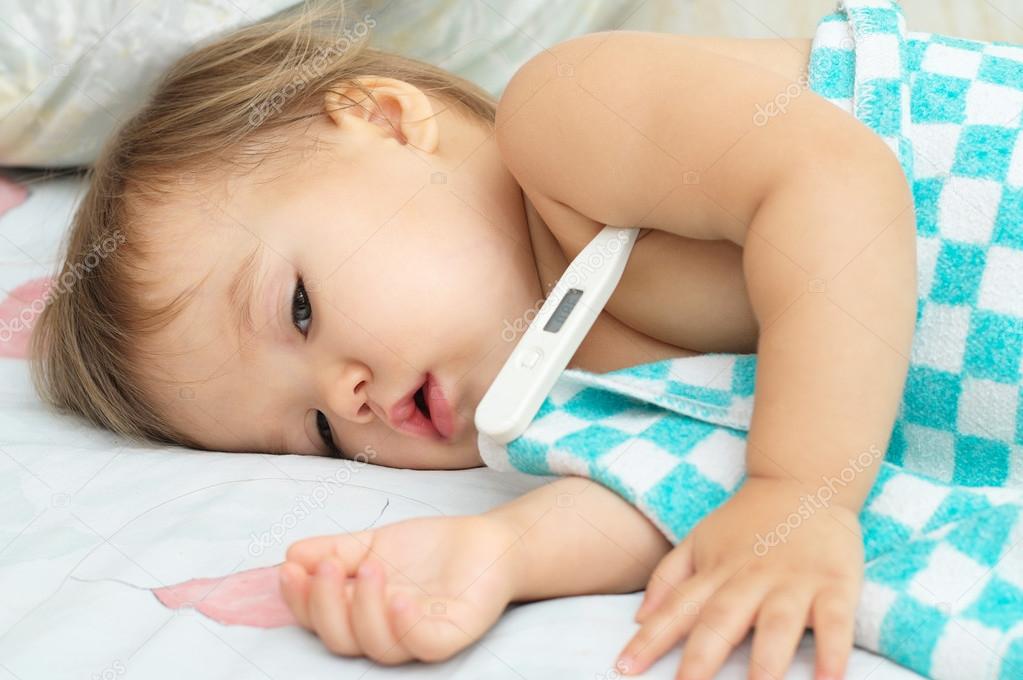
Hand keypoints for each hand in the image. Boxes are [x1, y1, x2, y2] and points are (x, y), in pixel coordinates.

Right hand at [279, 513, 522, 664]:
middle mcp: (387, 632)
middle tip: (330, 566)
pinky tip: (399, 598)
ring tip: (372, 567)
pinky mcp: (454, 634)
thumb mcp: (373, 544)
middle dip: (327, 605)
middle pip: (342, 641)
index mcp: (361, 614)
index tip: (290, 568)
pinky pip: (425, 644)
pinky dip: (407, 626)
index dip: (301, 600)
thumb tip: (291, 555)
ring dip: (365, 610)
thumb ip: (334, 550)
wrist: (487, 541)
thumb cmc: (428, 550)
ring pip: (379, 647)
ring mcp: (420, 635)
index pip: (319, 620)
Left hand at [616, 477, 863, 679]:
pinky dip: (834, 650)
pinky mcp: (835, 582)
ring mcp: (794, 581)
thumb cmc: (747, 521)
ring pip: (777, 624)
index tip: (623, 669)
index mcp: (716, 571)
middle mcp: (750, 578)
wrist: (803, 478)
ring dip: (766, 661)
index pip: (676, 609)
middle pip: (721, 620)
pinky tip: (829, 679)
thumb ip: (668, 577)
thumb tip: (638, 617)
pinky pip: (835, 620)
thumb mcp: (699, 539)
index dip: (649, 640)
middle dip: (701, 658)